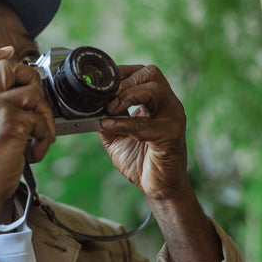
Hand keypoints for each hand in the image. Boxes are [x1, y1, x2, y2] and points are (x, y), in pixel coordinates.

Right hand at [0, 46, 55, 200]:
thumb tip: (20, 104)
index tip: (9, 50)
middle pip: (8, 67)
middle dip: (30, 78)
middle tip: (36, 102)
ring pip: (33, 94)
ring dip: (44, 119)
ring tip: (39, 140)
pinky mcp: (11, 119)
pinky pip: (40, 120)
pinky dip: (44, 139)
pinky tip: (33, 153)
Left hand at [99, 65, 189, 201]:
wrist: (158, 189)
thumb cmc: (141, 162)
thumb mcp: (115, 136)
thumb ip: (106, 119)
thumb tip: (89, 107)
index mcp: (156, 103)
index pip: (142, 73)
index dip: (121, 72)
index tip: (101, 82)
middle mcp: (168, 106)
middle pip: (151, 73)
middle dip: (124, 81)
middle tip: (107, 98)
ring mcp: (172, 119)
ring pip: (154, 89)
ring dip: (127, 96)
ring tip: (111, 108)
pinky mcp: (171, 136)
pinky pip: (147, 123)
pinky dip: (125, 123)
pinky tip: (111, 126)